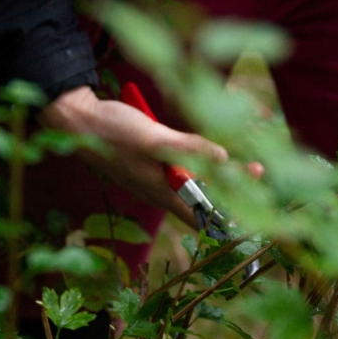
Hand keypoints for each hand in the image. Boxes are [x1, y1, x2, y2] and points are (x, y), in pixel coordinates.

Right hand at [38, 85, 253, 227]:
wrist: (78, 121)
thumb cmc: (113, 132)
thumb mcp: (154, 140)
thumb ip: (188, 149)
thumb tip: (223, 156)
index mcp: (164, 193)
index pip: (204, 217)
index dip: (231, 217)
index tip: (257, 208)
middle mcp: (162, 190)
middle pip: (205, 198)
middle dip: (233, 188)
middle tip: (259, 169)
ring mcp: (156, 176)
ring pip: (196, 182)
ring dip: (220, 173)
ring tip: (244, 161)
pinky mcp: (152, 162)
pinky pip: (183, 167)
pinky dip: (201, 161)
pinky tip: (211, 150)